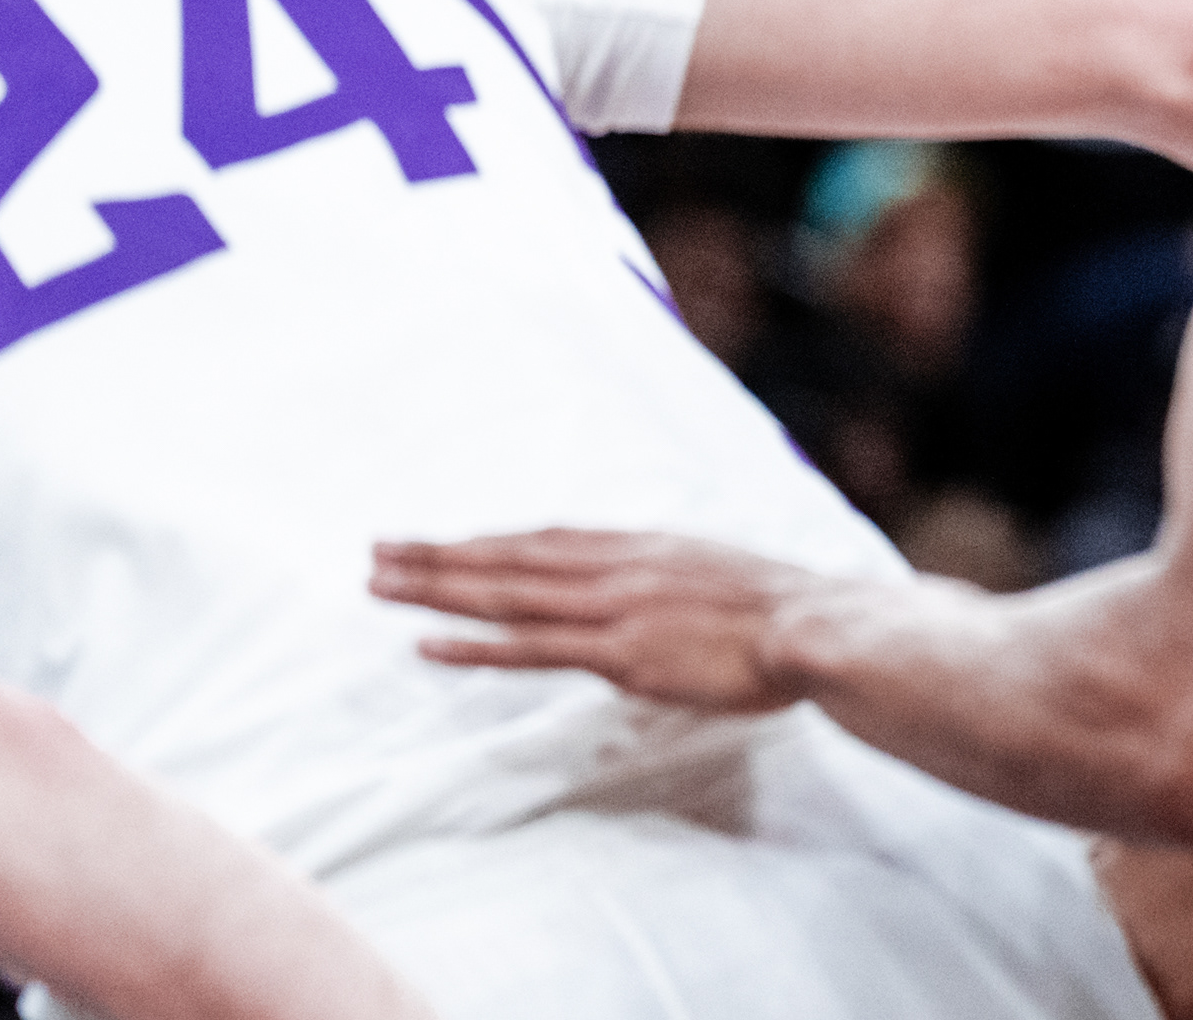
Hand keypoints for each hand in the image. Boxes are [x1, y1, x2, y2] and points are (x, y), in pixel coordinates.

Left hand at [372, 527, 827, 712]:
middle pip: (511, 557)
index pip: (547, 540)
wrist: (815, 626)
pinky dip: (476, 647)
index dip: (489, 540)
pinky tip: (428, 646)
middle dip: (440, 555)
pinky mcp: (618, 653)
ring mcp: (613, 608)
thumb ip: (676, 582)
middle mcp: (616, 568)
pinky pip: (531, 649)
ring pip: (507, 595)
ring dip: (439, 589)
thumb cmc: (783, 614)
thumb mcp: (721, 577)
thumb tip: (657, 596)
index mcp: (642, 549)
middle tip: (377, 551)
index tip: (441, 541)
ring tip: (379, 585)